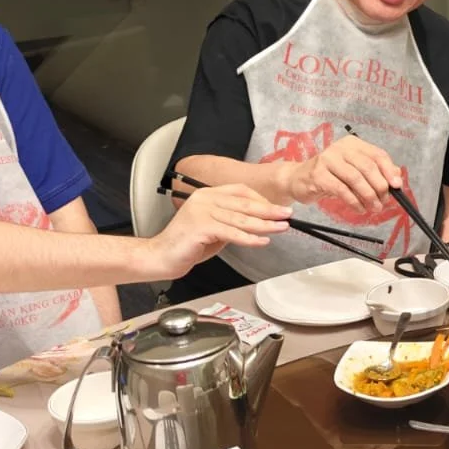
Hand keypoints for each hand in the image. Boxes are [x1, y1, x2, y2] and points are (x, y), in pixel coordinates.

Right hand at [145, 184, 290, 278]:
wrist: (160, 257)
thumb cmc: (187, 245)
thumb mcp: (214, 227)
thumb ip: (231, 221)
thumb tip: (257, 222)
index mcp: (207, 194)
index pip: (241, 191)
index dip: (261, 199)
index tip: (277, 208)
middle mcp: (204, 199)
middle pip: (244, 203)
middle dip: (269, 210)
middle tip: (287, 215)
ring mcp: (202, 212)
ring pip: (241, 218)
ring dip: (265, 224)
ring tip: (281, 228)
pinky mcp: (201, 227)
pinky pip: (231, 233)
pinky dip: (249, 238)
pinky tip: (262, 241)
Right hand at [287, 134, 401, 212]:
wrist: (298, 180)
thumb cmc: (330, 176)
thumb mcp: (354, 171)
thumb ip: (375, 172)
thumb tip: (397, 178)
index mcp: (353, 144)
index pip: (377, 154)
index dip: (389, 170)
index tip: (397, 186)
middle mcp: (340, 148)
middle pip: (368, 167)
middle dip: (380, 186)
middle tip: (384, 202)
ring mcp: (327, 160)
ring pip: (355, 178)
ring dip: (368, 196)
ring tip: (374, 208)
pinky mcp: (318, 175)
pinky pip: (341, 190)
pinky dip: (354, 201)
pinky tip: (359, 209)